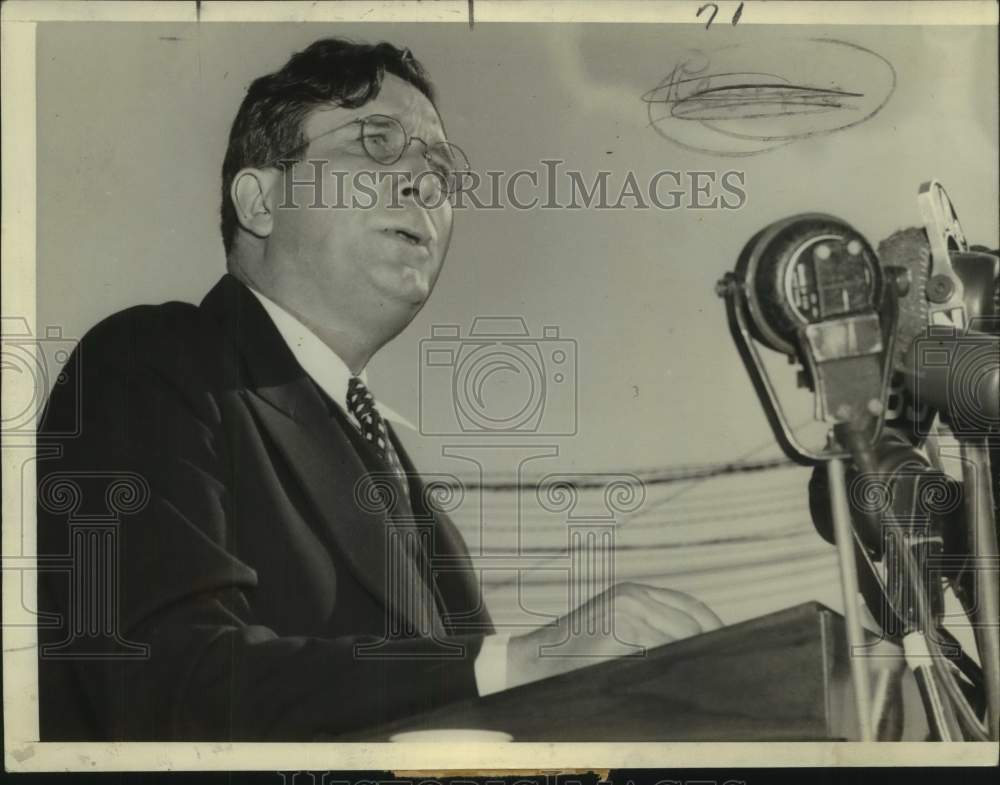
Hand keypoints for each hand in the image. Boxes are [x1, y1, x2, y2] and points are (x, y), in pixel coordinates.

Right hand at [506, 582, 721, 688]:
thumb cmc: (576, 652)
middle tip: (724, 674)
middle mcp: (634, 598)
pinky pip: (658, 655)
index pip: (690, 606)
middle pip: (691, 625)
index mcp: (635, 593)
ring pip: (678, 642)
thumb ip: (649, 628)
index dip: (714, 628)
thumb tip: (698, 650)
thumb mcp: (614, 627)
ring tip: (706, 684)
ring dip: (692, 664)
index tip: (732, 649)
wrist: (534, 660)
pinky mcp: (618, 634)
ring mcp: (626, 614)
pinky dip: (671, 670)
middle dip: (708, 650)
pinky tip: (678, 684)